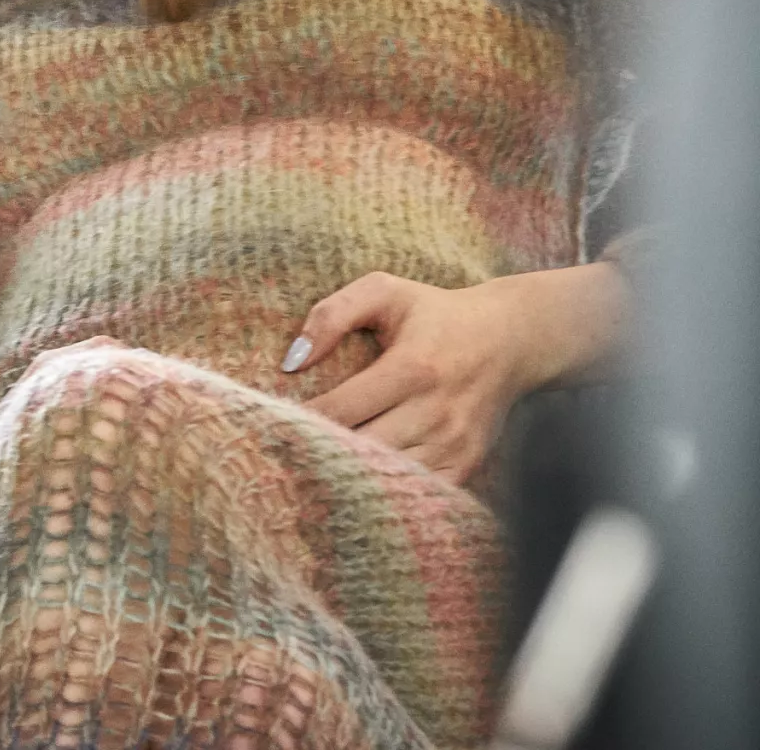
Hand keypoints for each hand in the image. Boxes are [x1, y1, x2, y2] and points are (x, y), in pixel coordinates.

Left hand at [289, 264, 630, 484]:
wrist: (512, 340)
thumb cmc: (436, 312)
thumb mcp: (384, 291)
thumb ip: (332, 314)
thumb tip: (292, 362)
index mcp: (413, 368)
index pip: (342, 409)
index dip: (300, 420)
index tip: (269, 423)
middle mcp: (437, 412)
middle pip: (363, 448)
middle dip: (318, 452)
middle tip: (279, 453)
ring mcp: (455, 444)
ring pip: (388, 476)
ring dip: (347, 475)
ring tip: (308, 469)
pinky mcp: (467, 464)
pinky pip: (417, 491)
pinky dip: (385, 490)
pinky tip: (354, 481)